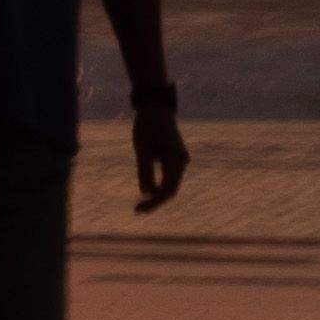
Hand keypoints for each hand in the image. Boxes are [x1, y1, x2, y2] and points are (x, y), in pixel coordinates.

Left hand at [131, 93, 188, 211]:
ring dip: (157, 194)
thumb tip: (146, 193)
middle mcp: (182, 162)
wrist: (156, 108)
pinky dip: (159, 184)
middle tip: (137, 211)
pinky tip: (148, 191)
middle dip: (155, 201)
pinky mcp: (175, 157)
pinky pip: (169, 176)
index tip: (138, 210)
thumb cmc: (146, 127)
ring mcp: (180, 160)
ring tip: (141, 205)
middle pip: (171, 189)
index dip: (154, 203)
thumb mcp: (141, 149)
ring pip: (171, 183)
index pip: (167, 190)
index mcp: (175, 160)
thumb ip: (144, 170)